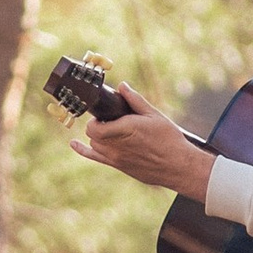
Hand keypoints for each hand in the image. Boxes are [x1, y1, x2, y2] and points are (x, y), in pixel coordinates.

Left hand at [81, 86, 211, 200]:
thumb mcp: (154, 115)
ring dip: (99, 136)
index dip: (95, 120)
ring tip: (112, 131)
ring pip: (95, 145)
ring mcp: (116, 158)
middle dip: (99, 125)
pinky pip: (95, 158)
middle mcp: (116, 146)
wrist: (178, 165)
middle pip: (93, 135)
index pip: (94, 127)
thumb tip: (122, 86)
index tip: (104, 114)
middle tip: (112, 120)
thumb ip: (136, 100)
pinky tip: (74, 144)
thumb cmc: (169, 139)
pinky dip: (82, 150)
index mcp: (125, 130)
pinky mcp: (120, 166)